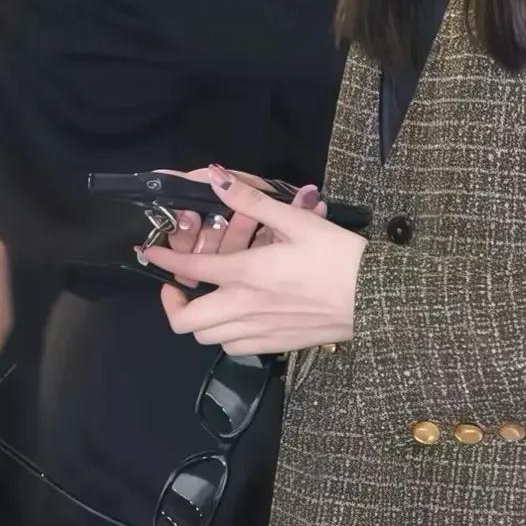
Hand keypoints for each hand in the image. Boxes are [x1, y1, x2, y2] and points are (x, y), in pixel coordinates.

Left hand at [140, 172, 364, 356]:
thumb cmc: (339, 256)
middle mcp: (245, 308)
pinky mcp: (277, 346)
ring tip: (209, 300)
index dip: (163, 262)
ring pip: (209, 339)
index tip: (150, 254)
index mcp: (247, 274)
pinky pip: (236, 348)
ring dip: (201, 320)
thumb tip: (215, 177)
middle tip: (179, 287)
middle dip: (172, 304)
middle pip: (187, 322)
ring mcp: (260, 331)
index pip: (189, 270)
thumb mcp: (296, 220)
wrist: (375, 298)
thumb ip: (252, 200)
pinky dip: (227, 335)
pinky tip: (239, 317)